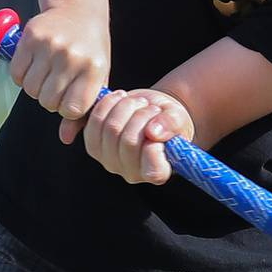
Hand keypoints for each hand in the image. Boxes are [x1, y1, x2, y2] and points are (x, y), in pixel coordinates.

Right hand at [9, 5, 110, 126]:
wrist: (78, 10)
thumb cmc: (89, 53)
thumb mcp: (95, 79)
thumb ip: (83, 111)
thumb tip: (65, 138)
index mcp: (94, 68)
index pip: (72, 109)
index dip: (67, 108)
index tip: (69, 99)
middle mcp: (73, 56)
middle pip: (48, 101)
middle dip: (49, 99)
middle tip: (55, 86)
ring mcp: (51, 45)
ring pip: (30, 88)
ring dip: (34, 88)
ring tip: (45, 75)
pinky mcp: (31, 36)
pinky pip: (16, 73)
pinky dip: (21, 75)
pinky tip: (32, 66)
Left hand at [75, 88, 193, 184]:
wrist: (150, 110)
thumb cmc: (167, 119)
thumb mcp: (177, 118)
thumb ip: (171, 124)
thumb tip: (153, 132)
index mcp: (158, 172)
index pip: (153, 171)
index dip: (153, 150)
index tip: (157, 130)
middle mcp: (132, 173)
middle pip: (129, 142)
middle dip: (142, 115)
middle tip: (150, 107)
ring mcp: (110, 162)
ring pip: (111, 129)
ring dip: (126, 107)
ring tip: (138, 103)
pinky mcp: (94, 146)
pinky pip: (94, 123)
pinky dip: (107, 105)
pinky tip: (119, 98)